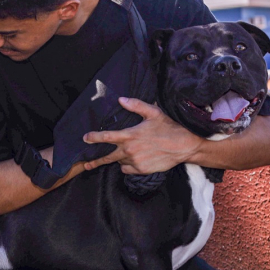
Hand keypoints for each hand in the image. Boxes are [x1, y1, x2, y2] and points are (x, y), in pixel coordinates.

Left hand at [82, 97, 202, 173]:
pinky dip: (128, 166)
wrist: (184, 145)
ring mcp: (135, 161)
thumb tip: (121, 99)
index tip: (85, 138)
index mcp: (129, 135)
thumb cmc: (169, 127)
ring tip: (120, 156)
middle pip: (107, 157)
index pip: (106, 137)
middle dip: (95, 160)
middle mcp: (129, 150)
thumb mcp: (153, 112)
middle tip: (86, 164)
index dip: (93, 138)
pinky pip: (128, 169)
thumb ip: (136, 105)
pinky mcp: (141, 170)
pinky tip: (133, 160)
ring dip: (119, 158)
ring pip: (119, 162)